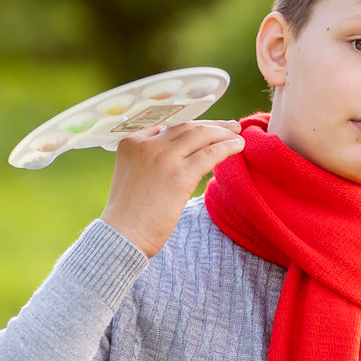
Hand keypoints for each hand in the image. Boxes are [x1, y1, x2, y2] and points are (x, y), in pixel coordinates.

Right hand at [99, 120, 243, 256]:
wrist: (122, 235)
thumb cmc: (128, 213)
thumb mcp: (132, 174)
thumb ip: (149, 159)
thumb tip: (182, 154)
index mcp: (132, 142)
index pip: (169, 126)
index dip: (192, 126)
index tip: (207, 129)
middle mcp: (147, 144)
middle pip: (186, 126)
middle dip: (211, 125)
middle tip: (230, 127)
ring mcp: (163, 158)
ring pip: (200, 135)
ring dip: (223, 134)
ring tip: (238, 136)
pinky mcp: (179, 175)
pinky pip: (210, 154)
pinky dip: (227, 147)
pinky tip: (237, 147)